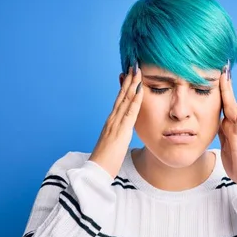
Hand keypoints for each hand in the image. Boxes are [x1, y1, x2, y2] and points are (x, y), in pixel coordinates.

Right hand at [89, 63, 142, 178]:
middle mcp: (112, 119)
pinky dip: (135, 99)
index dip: (124, 88)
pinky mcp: (121, 130)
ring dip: (132, 84)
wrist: (96, 171)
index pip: (119, 101)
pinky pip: (130, 112)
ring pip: (125, 99)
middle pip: (121, 96)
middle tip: (134, 65)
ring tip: (138, 70)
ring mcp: (115, 123)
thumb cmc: (105, 161)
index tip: (129, 75)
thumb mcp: (113, 145)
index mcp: (111, 123)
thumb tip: (123, 134)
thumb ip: (118, 137)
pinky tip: (140, 89)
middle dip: (128, 80)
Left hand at [218, 65, 236, 188]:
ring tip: (227, 75)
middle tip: (221, 68)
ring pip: (232, 106)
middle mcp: (233, 125)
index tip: (212, 77)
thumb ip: (222, 134)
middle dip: (223, 85)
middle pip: (226, 101)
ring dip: (229, 91)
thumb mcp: (225, 146)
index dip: (216, 92)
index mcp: (227, 127)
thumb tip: (216, 125)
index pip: (220, 105)